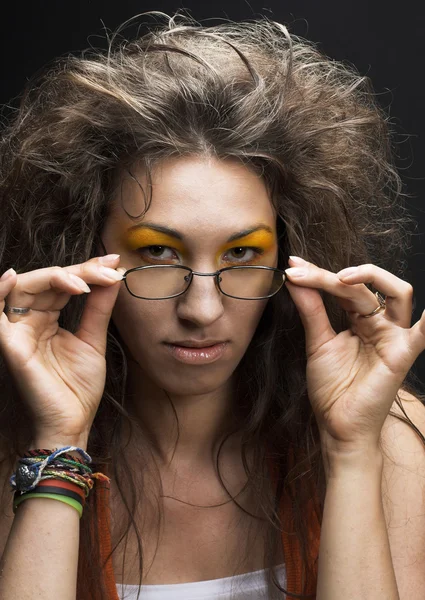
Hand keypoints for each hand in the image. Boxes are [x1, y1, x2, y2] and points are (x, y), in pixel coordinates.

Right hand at [0, 255, 124, 440]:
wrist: (74, 421)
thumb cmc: (79, 386)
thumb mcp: (93, 339)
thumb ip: (100, 307)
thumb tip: (114, 275)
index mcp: (47, 318)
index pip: (62, 284)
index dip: (87, 270)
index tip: (115, 264)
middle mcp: (29, 321)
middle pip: (45, 281)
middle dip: (78, 271)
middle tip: (107, 271)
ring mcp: (18, 332)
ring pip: (24, 289)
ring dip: (53, 277)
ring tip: (82, 281)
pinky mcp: (10, 345)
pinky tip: (13, 276)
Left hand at [284, 256, 424, 453]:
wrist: (337, 426)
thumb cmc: (332, 388)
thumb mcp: (318, 343)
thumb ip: (311, 310)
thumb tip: (296, 279)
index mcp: (361, 320)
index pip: (345, 287)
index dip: (319, 275)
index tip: (294, 269)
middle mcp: (381, 324)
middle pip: (364, 287)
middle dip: (331, 276)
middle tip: (303, 274)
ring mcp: (394, 336)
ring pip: (397, 293)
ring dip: (370, 277)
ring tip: (339, 278)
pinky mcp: (402, 353)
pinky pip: (423, 332)